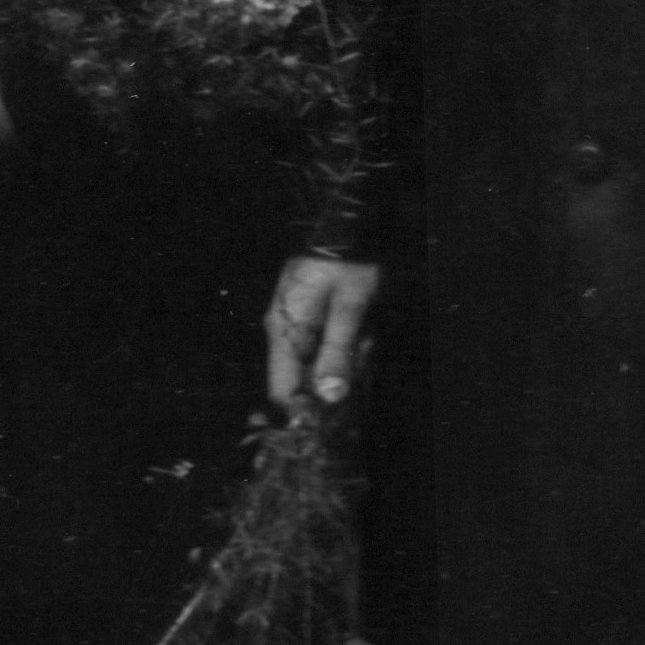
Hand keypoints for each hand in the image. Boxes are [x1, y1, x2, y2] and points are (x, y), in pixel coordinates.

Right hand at [265, 255, 377, 407]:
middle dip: (335, 380)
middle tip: (360, 352)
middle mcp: (284, 332)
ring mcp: (297, 325)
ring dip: (346, 362)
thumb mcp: (348, 307)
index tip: (330, 421)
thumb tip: (329, 397)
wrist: (344, 224)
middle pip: (303, 382)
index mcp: (283, 331)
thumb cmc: (345, 263)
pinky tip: (362, 331)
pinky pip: (327, 349)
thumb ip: (337, 351)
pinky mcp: (313, 319)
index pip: (280, 389)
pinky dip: (348, 349)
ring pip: (319, 366)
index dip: (301, 413)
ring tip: (363, 333)